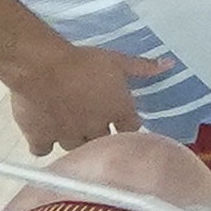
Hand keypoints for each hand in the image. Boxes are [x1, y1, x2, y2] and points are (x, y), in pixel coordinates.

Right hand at [3, 43, 155, 153]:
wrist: (42, 67)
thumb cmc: (82, 61)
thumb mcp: (116, 60)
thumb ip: (142, 67)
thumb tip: (168, 64)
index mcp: (118, 110)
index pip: (131, 128)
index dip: (125, 123)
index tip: (119, 119)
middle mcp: (96, 129)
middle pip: (103, 141)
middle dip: (100, 134)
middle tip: (91, 121)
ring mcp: (69, 136)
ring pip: (76, 148)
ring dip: (75, 140)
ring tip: (68, 126)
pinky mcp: (42, 138)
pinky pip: (44, 150)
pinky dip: (44, 144)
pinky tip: (44, 135)